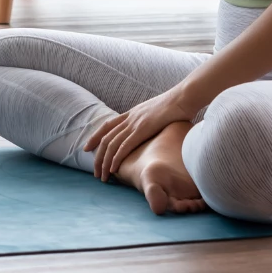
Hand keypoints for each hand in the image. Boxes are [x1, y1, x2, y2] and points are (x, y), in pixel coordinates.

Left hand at [83, 87, 198, 181]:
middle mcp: (130, 117)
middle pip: (105, 138)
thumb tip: (152, 130)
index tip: (87, 147)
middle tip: (94, 171)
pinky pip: (125, 146)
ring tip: (102, 175)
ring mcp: (135, 123)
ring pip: (112, 144)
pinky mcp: (143, 129)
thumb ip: (151, 121)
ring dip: (105, 162)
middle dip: (97, 156)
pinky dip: (116, 158)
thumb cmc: (177, 105)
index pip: (107, 126)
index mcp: (132, 113)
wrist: (184, 97)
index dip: (95, 137)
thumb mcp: (158, 113)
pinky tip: (112, 168)